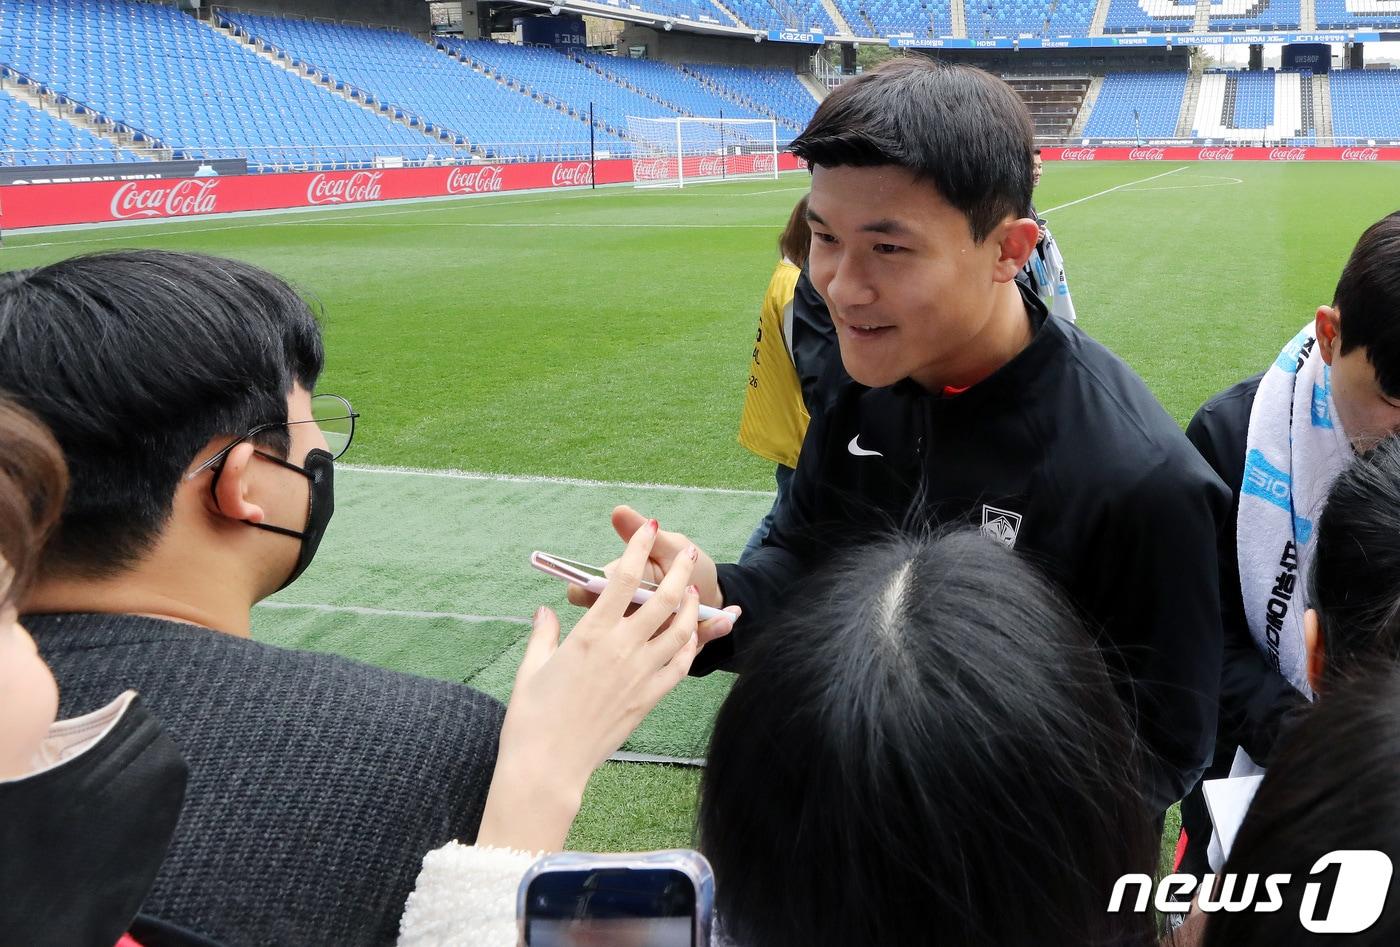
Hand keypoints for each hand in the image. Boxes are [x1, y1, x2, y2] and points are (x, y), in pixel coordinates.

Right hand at [475, 518, 727, 852]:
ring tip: (694, 591)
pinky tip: (690, 636)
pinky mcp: (647, 700)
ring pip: (678, 631)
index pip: (621, 579)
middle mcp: (621, 650)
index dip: (637, 549)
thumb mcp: (531, 668)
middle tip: (687, 552)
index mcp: (590, 635)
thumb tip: (545, 610)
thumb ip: (543, 634)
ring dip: (690, 606)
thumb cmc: (531, 719)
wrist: (548, 767)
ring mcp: (639, 676)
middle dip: (678, 570)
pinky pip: (678, 667)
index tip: (647, 527)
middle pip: (661, 599)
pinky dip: (688, 647)